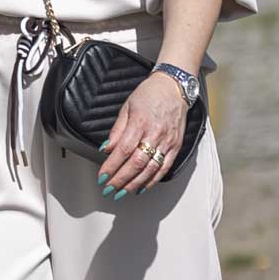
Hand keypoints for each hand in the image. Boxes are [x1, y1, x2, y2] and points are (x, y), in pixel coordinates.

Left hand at [99, 72, 189, 195]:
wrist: (174, 87)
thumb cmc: (150, 94)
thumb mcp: (127, 107)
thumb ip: (117, 130)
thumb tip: (106, 149)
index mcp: (140, 123)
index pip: (122, 151)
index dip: (111, 167)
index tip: (102, 177)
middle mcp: (155, 133)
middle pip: (136, 163)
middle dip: (121, 180)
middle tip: (109, 189)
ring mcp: (167, 141)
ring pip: (150, 169)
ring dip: (135, 184)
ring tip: (122, 192)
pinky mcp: (175, 146)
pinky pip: (164, 168)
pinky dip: (152, 180)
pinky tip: (142, 187)